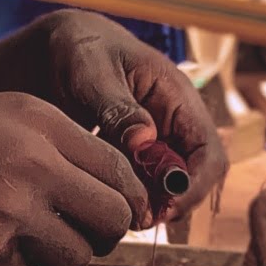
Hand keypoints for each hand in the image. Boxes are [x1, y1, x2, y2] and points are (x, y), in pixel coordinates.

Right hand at [0, 94, 151, 265]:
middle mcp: (33, 162)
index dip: (124, 199)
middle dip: (101, 234)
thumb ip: (49, 144)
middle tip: (76, 235)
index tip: (114, 213)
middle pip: (113, 218)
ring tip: (14, 239)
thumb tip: (107, 186)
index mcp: (38, 120)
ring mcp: (12, 211)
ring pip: (76, 257)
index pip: (120, 169)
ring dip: (54, 258)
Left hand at [24, 11, 228, 223]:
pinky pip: (141, 185)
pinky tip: (103, 200)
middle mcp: (174, 125)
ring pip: (167, 188)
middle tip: (133, 218)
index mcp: (178, 98)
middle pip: (193, 179)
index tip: (164, 207)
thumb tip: (144, 140)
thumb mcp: (92, 72)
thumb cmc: (80, 48)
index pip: (209, 153)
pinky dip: (128, 198)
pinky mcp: (133, 155)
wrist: (56, 47)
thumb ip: (117, 106)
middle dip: (169, 203)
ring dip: (148, 205)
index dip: (194, 186)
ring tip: (115, 211)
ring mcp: (155, 142)